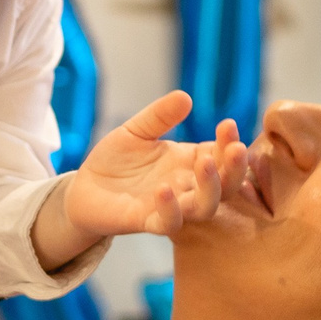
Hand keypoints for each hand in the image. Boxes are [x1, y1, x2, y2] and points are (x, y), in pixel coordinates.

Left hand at [31, 90, 247, 271]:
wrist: (84, 188)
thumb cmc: (116, 160)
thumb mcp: (137, 130)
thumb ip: (159, 116)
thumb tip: (185, 96)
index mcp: (189, 163)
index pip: (221, 155)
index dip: (229, 142)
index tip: (228, 124)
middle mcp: (186, 186)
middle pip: (226, 185)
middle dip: (235, 167)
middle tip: (236, 147)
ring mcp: (170, 206)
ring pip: (205, 207)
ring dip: (210, 187)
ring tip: (205, 163)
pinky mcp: (147, 222)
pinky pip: (168, 223)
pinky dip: (170, 208)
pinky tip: (164, 189)